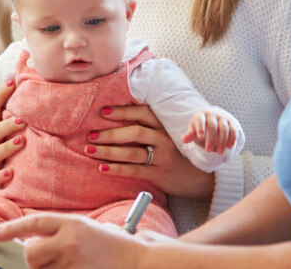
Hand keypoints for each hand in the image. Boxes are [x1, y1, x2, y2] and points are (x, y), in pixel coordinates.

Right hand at [0, 79, 25, 191]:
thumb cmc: (5, 148)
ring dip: (8, 147)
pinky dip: (3, 174)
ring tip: (21, 141)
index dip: (0, 94)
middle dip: (7, 125)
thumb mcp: (7, 132)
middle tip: (22, 120)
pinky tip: (11, 171)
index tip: (12, 82)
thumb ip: (17, 116)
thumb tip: (35, 91)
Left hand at [0, 213, 145, 268]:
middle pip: (31, 255)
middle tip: (45, 257)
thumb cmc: (108, 244)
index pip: (34, 223)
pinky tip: (74, 267)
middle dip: (32, 258)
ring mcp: (73, 263)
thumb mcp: (82, 228)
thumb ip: (57, 232)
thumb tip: (27, 244)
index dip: (11, 229)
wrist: (136, 259)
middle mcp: (70, 242)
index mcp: (71, 223)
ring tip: (70, 262)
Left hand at [88, 105, 214, 199]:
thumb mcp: (168, 137)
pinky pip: (134, 170)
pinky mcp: (159, 175)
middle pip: (135, 132)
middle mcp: (164, 140)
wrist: (200, 178)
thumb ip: (150, 129)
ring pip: (132, 152)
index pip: (143, 114)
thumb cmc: (178, 155)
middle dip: (110, 133)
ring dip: (108, 151)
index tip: (103, 112)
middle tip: (91, 135)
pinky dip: (116, 169)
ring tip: (90, 150)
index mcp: (164, 127)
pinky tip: (102, 168)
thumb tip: (119, 123)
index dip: (123, 111)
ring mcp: (162, 158)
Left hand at [182, 109, 237, 152]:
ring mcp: (223, 117)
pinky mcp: (231, 122)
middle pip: (212, 126)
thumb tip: (184, 140)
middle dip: (211, 139)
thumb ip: (190, 135)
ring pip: (224, 129)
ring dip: (222, 141)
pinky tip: (229, 147)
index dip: (200, 128)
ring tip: (219, 152)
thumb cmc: (200, 126)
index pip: (200, 120)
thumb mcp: (194, 129)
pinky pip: (233, 130)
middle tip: (208, 150)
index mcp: (201, 115)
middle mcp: (213, 114)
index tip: (200, 137)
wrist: (213, 118)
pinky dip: (232, 138)